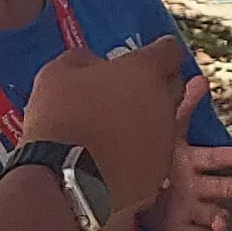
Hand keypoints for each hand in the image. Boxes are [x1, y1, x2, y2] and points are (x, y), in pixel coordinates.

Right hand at [15, 35, 185, 215]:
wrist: (65, 180)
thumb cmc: (60, 117)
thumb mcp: (58, 72)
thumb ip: (84, 60)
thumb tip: (95, 64)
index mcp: (145, 72)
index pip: (169, 50)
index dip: (158, 51)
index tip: (145, 55)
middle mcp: (164, 104)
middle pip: (174, 86)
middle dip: (158, 83)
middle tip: (130, 89)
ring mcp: (164, 141)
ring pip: (164, 122)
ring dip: (147, 120)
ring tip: (117, 127)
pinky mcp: (158, 173)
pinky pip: (153, 154)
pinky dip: (140, 151)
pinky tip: (115, 155)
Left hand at [141, 78, 231, 230]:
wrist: (139, 188)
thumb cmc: (158, 155)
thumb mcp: (167, 130)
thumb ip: (183, 105)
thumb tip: (198, 76)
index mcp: (193, 161)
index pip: (213, 158)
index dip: (226, 158)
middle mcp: (198, 186)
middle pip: (218, 187)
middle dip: (230, 189)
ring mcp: (191, 209)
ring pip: (212, 214)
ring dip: (219, 219)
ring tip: (222, 223)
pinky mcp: (182, 229)